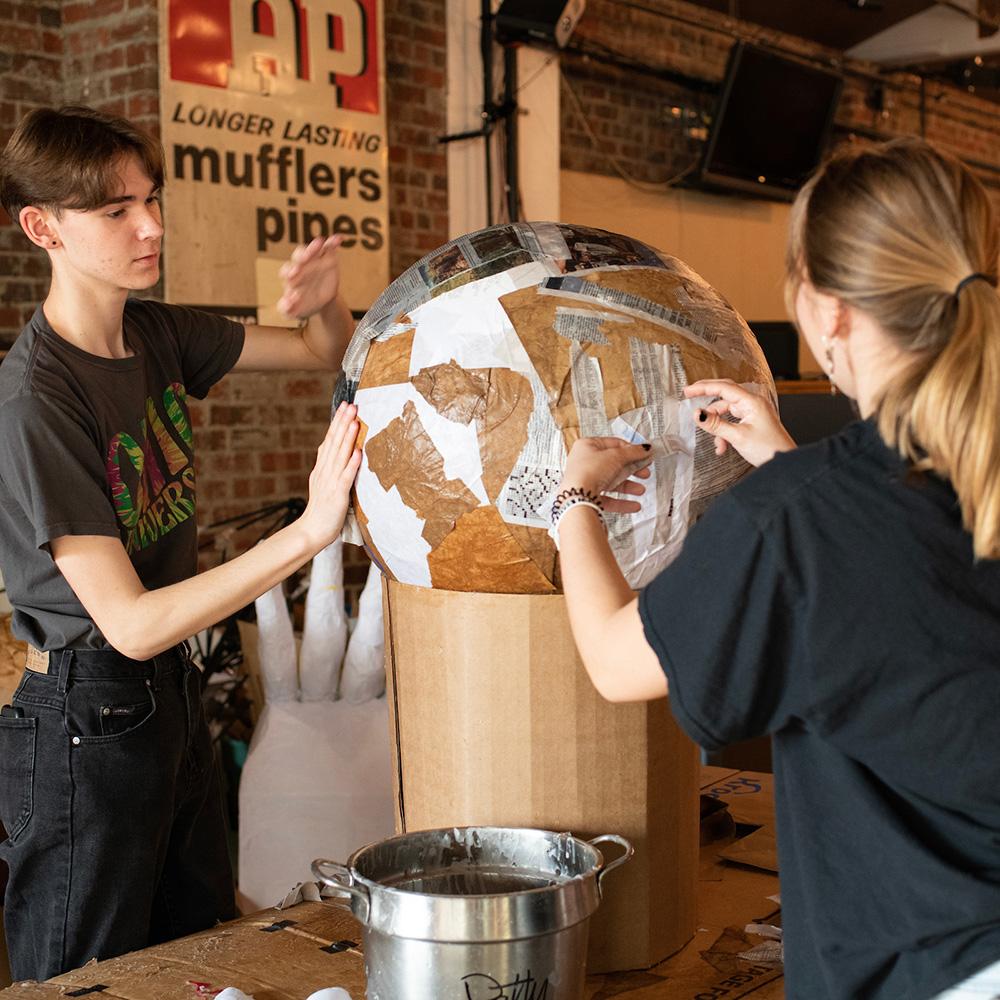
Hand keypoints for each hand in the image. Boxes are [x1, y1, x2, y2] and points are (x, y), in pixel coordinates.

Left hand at [277, 236, 343, 318]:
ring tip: (319, 243)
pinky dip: (333, 242)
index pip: (287, 271)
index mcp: (290, 277)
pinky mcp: (327, 258)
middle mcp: (301, 265)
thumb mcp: (293, 312)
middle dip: (301, 257)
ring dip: (314, 246)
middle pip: (298, 257)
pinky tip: (338, 239)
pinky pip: (330, 248)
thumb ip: (286, 309)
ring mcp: (314, 260)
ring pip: (312, 250)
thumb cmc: (302, 305)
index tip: (293, 279)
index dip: (289, 274)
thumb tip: (288, 302)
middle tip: (304, 259)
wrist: (319, 302)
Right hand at [298, 402, 362, 548]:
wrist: (312, 531)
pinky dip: (352, 464)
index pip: (329, 440)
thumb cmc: (322, 509)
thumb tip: (337, 449)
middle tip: (351, 405)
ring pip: (340, 456)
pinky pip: (346, 477)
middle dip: (343, 423)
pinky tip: (358, 452)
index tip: (345, 406)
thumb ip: (329, 466)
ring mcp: (330, 482)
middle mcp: (325, 471)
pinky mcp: (337, 495)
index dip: (337, 422)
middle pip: (334, 443)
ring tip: (355, 421)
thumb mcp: (323, 482)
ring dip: (348, 438)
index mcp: (322, 468)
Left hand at [559, 437, 652, 513]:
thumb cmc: (589, 472)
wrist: (578, 497)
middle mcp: (584, 462)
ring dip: (628, 486)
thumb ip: (633, 452)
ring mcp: (585, 480)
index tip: (644, 454)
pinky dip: (622, 502)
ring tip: (640, 490)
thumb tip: (645, 448)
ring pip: (611, 482)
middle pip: (613, 464)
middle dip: (631, 470)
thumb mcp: (616, 456)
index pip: (613, 444)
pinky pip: (607, 499)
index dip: (630, 450)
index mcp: (586, 446)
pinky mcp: (587, 497)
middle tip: (644, 472)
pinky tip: (634, 505)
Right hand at [684, 379, 794, 466]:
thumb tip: (698, 414)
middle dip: (707, 398)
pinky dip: (724, 432)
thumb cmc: (769, 449)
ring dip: (717, 427)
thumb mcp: (737, 437)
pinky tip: (723, 447)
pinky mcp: (752, 422)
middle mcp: (752, 403)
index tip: (688, 391)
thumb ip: (715, 424)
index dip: (704, 388)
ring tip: (717, 443)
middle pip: (724, 394)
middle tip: (690, 397)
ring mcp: (752, 412)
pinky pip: (732, 421)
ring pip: (726, 412)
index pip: (724, 388)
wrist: (784, 462)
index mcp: (752, 402)